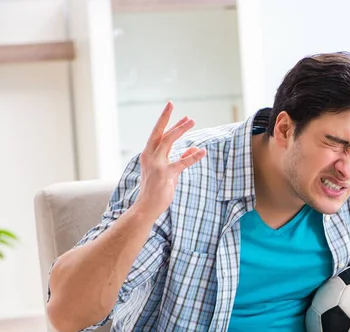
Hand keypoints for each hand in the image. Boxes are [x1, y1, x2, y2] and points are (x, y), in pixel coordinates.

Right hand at [136, 102, 206, 218]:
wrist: (146, 206)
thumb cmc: (157, 189)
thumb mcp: (170, 172)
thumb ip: (181, 159)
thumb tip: (194, 148)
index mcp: (148, 154)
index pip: (157, 133)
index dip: (166, 120)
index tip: (173, 108)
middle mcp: (150, 156)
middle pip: (162, 133)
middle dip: (174, 122)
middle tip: (188, 116)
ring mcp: (156, 164)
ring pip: (168, 141)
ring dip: (180, 130)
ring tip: (192, 121)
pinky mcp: (164, 174)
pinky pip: (180, 163)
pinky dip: (192, 157)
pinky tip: (202, 152)